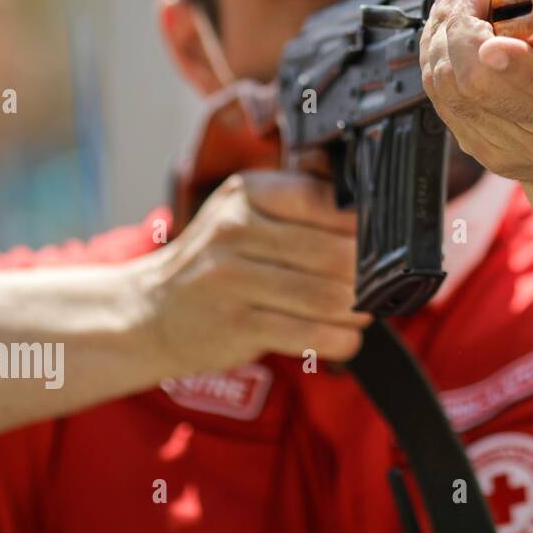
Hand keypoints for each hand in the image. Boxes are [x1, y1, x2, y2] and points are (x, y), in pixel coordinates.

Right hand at [128, 170, 369, 376]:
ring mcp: (231, 280)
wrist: (149, 312)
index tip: (383, 241)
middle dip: (368, 274)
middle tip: (382, 284)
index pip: (323, 201)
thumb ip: (302, 199)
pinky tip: (346, 338)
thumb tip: (369, 201)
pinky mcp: (235, 326)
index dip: (363, 225)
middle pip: (331, 252)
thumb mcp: (245, 211)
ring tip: (365, 311)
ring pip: (325, 296)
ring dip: (358, 308)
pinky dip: (340, 340)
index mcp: (247, 193)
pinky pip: (308, 334)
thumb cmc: (217, 259)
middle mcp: (234, 231)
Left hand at [419, 0, 532, 185]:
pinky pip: (439, 98)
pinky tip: (443, 28)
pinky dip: (435, 55)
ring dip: (441, 33)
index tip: (490, 21)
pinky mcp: (479, 148)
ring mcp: (507, 148)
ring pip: (449, 87)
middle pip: (477, 83)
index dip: (511, 59)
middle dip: (460, 24)